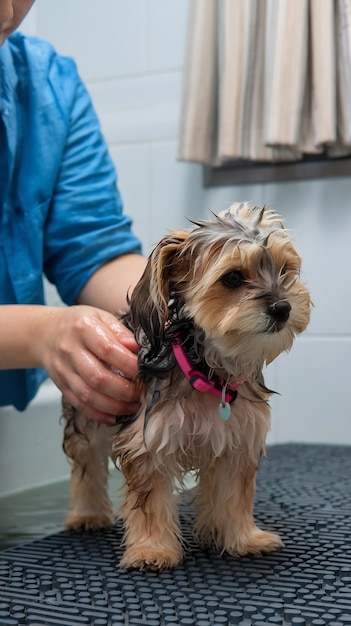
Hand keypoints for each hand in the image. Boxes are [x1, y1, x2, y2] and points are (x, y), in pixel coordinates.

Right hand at [39, 305, 140, 424]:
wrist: (46, 333)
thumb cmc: (80, 324)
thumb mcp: (101, 316)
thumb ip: (120, 332)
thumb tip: (138, 348)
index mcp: (83, 329)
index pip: (108, 349)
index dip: (129, 364)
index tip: (145, 371)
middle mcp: (70, 350)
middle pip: (97, 377)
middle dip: (124, 390)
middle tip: (141, 392)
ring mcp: (64, 370)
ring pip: (88, 395)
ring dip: (114, 406)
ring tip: (132, 406)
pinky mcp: (61, 385)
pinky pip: (79, 404)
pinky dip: (97, 414)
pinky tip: (113, 416)